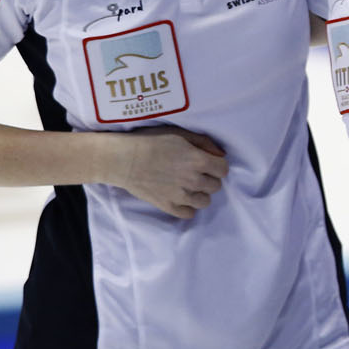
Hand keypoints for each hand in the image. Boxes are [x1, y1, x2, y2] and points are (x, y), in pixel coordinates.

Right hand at [110, 126, 228, 218]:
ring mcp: (180, 196)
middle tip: (196, 173)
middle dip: (209, 179)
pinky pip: (188, 214)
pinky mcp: (167, 206)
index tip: (209, 164)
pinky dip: (188, 207)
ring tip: (189, 186)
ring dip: (200, 194)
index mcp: (198, 160)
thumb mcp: (181, 134)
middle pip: (215, 187)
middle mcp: (193, 180)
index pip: (223, 170)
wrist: (125, 159)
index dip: (217, 166)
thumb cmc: (152, 142)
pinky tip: (181, 198)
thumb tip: (221, 155)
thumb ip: (204, 143)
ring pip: (205, 202)